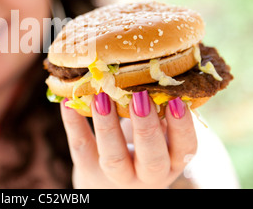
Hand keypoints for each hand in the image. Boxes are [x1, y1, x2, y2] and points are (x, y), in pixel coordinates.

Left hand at [60, 90, 196, 188]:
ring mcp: (116, 176)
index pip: (185, 148)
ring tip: (101, 95)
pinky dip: (73, 123)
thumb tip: (163, 70)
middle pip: (151, 159)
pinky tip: (67, 101)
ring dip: (108, 125)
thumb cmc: (139, 148)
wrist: (108, 183)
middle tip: (141, 96)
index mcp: (171, 161)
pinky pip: (80, 147)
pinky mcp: (87, 170)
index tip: (177, 100)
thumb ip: (162, 113)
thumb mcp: (158, 136)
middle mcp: (147, 174)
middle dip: (147, 128)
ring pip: (113, 157)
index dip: (182, 126)